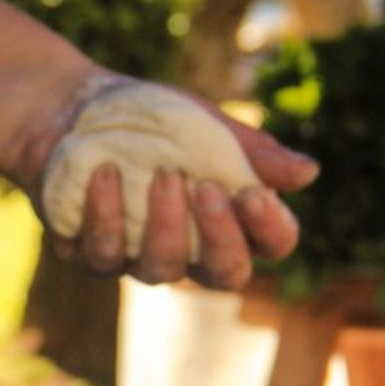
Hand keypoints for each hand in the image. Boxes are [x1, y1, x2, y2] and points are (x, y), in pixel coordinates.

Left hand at [51, 102, 316, 290]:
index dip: (270, 229)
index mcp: (232, 219)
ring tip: (162, 174)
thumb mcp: (205, 124)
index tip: (253, 193)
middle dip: (220, 238)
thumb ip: (251, 150)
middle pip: (226, 276)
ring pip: (162, 271)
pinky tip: (105, 174)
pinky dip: (106, 214)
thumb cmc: (151, 119)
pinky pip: (104, 254)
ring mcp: (140, 259)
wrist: (74, 109)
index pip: (272, 244)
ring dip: (165, 226)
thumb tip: (309, 173)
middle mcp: (192, 251)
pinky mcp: (93, 256)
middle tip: (206, 189)